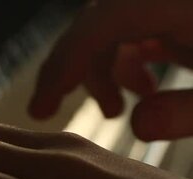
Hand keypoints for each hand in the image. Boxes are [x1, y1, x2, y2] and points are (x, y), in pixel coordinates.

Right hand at [29, 0, 192, 140]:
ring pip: (111, 27)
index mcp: (176, 4)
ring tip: (114, 109)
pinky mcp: (177, 10)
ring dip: (101, 69)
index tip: (41, 108)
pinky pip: (134, 25)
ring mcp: (167, 3)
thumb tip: (138, 126)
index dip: (63, 65)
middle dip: (71, 70)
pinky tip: (141, 88)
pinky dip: (124, 57)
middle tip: (49, 111)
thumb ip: (186, 111)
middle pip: (97, 23)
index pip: (100, 24)